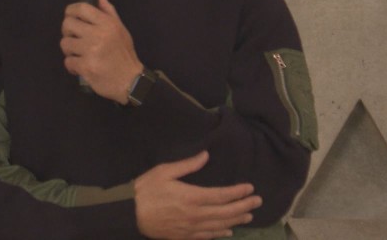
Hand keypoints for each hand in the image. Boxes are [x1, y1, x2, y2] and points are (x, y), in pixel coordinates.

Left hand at [60, 0, 143, 103]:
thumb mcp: (120, 29)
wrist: (130, 81)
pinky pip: (68, 61)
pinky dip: (72, 66)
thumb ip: (108, 11)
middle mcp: (98, 34)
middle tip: (75, 38)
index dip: (71, 11)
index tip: (71, 17)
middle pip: (67, 24)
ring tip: (80, 54)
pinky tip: (81, 67)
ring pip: (65, 43)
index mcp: (107, 23)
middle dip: (68, 32)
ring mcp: (91, 51)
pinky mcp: (86, 66)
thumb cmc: (124, 54)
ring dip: (70, 50)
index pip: (81, 8)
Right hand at [134, 151, 260, 239]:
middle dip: (243, 207)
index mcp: (191, 197)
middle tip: (258, 202)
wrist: (129, 214)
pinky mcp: (183, 237)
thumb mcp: (164, 171)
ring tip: (248, 216)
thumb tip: (206, 155)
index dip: (237, 193)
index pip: (221, 195)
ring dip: (235, 221)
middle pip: (225, 213)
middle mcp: (195, 215)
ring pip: (218, 226)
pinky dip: (219, 234)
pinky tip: (228, 232)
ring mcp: (190, 229)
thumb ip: (187, 165)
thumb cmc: (145, 190)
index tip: (250, 188)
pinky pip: (206, 237)